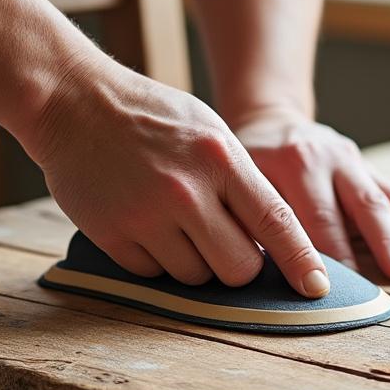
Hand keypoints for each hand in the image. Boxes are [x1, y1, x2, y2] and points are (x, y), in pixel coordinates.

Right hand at [22, 56, 330, 297]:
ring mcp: (146, 215)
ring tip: (175, 223)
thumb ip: (241, 182)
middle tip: (225, 242)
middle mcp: (186, 191)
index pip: (275, 222)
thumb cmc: (151, 116)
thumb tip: (270, 241)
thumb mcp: (210, 132)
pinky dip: (156, 260)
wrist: (73, 102)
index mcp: (220, 159)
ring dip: (195, 263)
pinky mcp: (112, 235)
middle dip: (239, 265)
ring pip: (197, 277)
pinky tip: (144, 224)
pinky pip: (153, 275)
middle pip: (238, 268)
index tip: (316, 287)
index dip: (300, 260)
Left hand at [231, 108, 389, 281]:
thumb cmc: (251, 162)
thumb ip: (261, 221)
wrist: (272, 123)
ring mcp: (359, 164)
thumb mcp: (243, 182)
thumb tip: (274, 271)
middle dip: (388, 242)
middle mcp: (334, 159)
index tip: (347, 286)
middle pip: (367, 204)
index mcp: (297, 163)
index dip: (333, 254)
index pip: (318, 216)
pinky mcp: (374, 172)